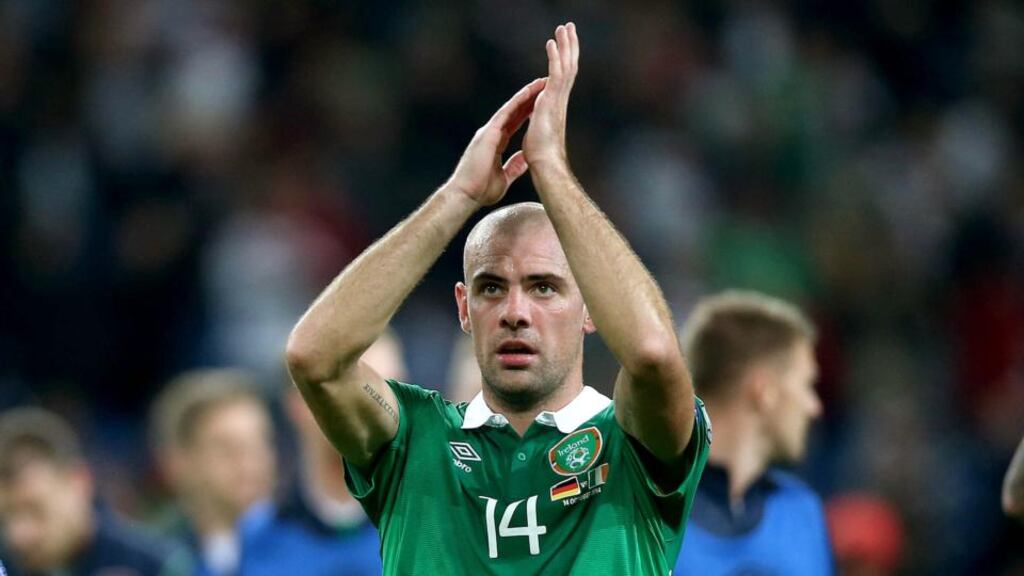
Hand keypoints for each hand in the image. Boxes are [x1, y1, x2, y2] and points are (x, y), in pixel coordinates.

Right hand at [447, 78, 547, 206]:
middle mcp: (491, 134)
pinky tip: (527, 92)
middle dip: (528, 99)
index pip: (514, 124)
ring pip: (510, 108)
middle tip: (543, 86)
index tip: (539, 104)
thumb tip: (525, 160)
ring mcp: (488, 132)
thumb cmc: (480, 190)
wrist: (466, 194)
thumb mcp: (504, 178)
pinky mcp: (488, 134)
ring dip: (525, 95)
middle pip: (514, 112)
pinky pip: (504, 113)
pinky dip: (516, 102)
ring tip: (539, 83)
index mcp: (496, 144)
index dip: (526, 113)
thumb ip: (514, 167)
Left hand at [523, 23, 578, 167]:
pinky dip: (554, 57)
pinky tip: (551, 42)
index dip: (564, 60)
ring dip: (565, 45)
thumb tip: (539, 121)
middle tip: (569, 27)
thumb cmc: (541, 157)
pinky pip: (555, 74)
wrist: (546, 166)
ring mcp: (558, 100)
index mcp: (556, 106)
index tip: (564, 44)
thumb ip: (541, 122)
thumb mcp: (538, 133)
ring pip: (566, 66)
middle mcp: (560, 100)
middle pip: (568, 67)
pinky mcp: (552, 101)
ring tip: (565, 26)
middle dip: (569, 46)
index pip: (562, 77)